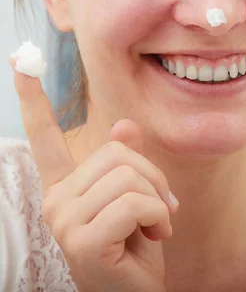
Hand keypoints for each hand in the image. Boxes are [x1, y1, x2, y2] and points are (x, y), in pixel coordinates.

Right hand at [12, 67, 178, 291]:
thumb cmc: (136, 246)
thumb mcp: (137, 198)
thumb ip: (129, 163)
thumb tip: (125, 124)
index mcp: (67, 186)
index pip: (45, 138)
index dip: (34, 100)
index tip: (21, 62)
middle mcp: (56, 199)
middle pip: (117, 154)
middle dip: (154, 178)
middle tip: (160, 207)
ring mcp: (64, 220)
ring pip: (130, 177)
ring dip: (158, 201)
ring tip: (155, 226)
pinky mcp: (82, 240)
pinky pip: (135, 203)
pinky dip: (158, 217)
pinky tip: (155, 237)